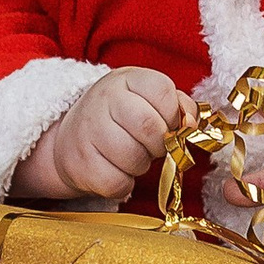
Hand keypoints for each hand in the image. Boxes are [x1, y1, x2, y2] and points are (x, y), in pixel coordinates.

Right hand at [16, 64, 191, 206]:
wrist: (71, 140)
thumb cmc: (121, 120)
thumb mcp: (148, 100)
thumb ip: (178, 106)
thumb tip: (192, 123)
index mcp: (125, 79)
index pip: (162, 90)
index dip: (174, 114)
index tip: (169, 124)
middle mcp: (103, 99)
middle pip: (149, 126)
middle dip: (160, 144)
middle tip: (154, 146)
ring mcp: (88, 131)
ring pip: (133, 157)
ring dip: (142, 165)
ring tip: (133, 157)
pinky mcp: (80, 164)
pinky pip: (117, 182)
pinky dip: (125, 184)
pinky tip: (118, 171)